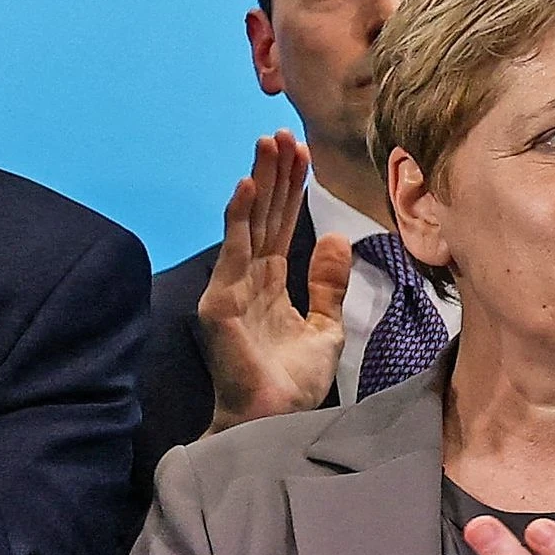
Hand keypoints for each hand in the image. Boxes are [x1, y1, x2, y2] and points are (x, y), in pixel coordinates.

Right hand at [197, 131, 352, 431]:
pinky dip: (238, 218)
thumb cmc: (293, 382)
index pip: (279, 225)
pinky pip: (233, 253)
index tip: (301, 152)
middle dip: (273, 174)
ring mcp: (231, 289)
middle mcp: (247, 280)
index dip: (290, 189)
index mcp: (269, 283)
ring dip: (256, 182)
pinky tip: (246, 187)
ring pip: (246, 224)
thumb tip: (333, 237)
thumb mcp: (325, 326)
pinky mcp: (222, 304)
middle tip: (282, 133)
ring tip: (266, 146)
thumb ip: (326, 283)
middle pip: (261, 216)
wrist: (277, 421)